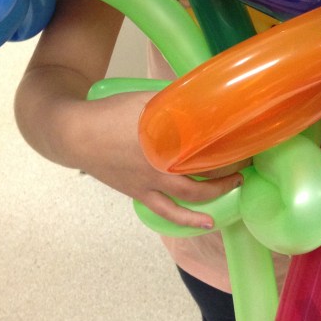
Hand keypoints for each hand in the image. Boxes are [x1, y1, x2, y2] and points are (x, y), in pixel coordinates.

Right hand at [73, 90, 243, 229]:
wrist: (76, 135)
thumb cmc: (110, 114)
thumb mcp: (146, 101)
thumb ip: (172, 103)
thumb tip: (199, 98)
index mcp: (163, 144)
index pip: (205, 150)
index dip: (228, 148)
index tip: (244, 142)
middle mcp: (160, 169)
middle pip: (202, 176)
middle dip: (228, 171)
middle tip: (244, 161)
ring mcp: (150, 185)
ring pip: (188, 199)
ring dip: (214, 195)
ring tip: (235, 188)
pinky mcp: (139, 194)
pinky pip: (168, 211)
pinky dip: (187, 218)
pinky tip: (204, 222)